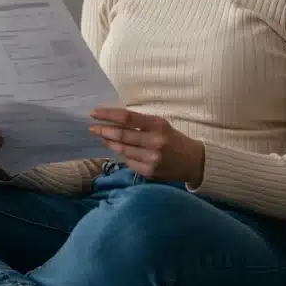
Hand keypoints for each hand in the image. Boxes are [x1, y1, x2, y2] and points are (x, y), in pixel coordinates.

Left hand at [89, 108, 204, 185]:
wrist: (193, 162)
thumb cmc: (173, 139)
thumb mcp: (160, 125)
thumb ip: (140, 123)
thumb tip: (112, 121)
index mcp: (157, 125)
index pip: (127, 118)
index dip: (108, 115)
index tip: (94, 113)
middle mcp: (155, 142)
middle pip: (121, 135)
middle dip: (103, 131)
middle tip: (92, 128)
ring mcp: (151, 159)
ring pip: (122, 150)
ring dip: (110, 143)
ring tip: (103, 138)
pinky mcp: (149, 172)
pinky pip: (129, 162)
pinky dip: (123, 155)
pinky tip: (120, 151)